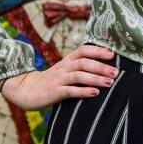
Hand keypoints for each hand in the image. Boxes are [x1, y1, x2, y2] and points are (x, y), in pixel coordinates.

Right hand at [0, 44, 119, 109]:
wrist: (25, 90)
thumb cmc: (51, 81)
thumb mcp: (65, 71)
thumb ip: (80, 68)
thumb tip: (105, 68)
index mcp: (67, 61)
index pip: (83, 50)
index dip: (98, 51)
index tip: (112, 55)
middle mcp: (64, 68)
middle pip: (84, 63)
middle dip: (101, 66)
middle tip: (116, 72)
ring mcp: (59, 80)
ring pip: (79, 76)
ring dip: (96, 78)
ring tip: (110, 82)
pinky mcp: (54, 92)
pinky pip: (70, 91)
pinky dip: (83, 91)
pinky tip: (95, 93)